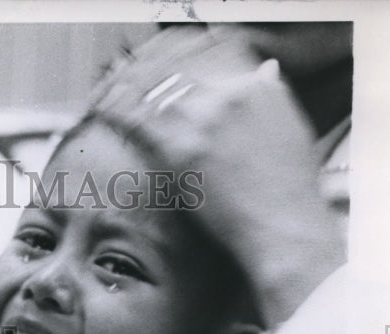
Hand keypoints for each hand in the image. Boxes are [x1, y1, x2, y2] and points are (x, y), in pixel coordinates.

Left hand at [94, 31, 344, 324]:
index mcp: (254, 86)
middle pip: (173, 65)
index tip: (155, 64)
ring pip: (149, 86)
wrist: (284, 228)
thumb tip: (266, 70)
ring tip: (102, 92)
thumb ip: (272, 95)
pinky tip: (98, 111)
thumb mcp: (291, 130)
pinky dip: (114, 110)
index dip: (174, 54)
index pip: (207, 50)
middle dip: (143, 68)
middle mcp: (229, 94)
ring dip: (122, 86)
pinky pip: (136, 117)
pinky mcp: (183, 148)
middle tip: (119, 76)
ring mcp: (205, 119)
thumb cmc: (289, 192)